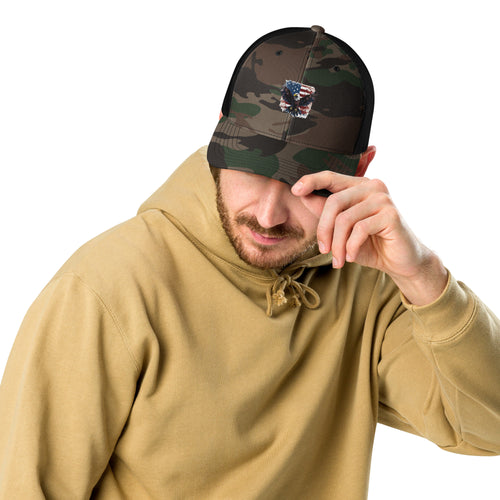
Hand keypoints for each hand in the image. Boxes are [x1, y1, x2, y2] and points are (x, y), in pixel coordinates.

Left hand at [291, 170, 447, 304]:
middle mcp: (372, 186)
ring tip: (339, 260)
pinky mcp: (391, 214)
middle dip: (323, 230)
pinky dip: (351, 247)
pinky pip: (359, 230)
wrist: (399, 262)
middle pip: (334, 202)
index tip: (295, 190)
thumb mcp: (341, 229)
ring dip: (337, 244)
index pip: (331, 177)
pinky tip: (353, 257)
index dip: (311, 181)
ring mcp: (383, 199)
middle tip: (323, 250)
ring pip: (345, 219)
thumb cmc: (370, 244)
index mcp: (359, 186)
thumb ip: (325, 211)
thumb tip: (303, 195)